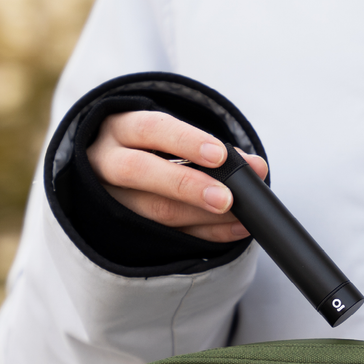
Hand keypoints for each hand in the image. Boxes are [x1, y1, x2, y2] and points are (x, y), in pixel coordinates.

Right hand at [86, 111, 268, 241]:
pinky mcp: (124, 227)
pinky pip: (167, 234)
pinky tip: (233, 231)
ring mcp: (109, 197)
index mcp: (120, 129)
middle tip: (226, 198)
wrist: (111, 166)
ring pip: (152, 210)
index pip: (150, 129)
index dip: (185, 141)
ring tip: (239, 217)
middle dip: (188, 186)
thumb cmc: (152, 148)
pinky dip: (205, 233)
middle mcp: (106, 161)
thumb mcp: (173, 137)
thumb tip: (256, 167)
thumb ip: (215, 149)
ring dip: (202, 216)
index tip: (219, 155)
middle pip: (141, 172)